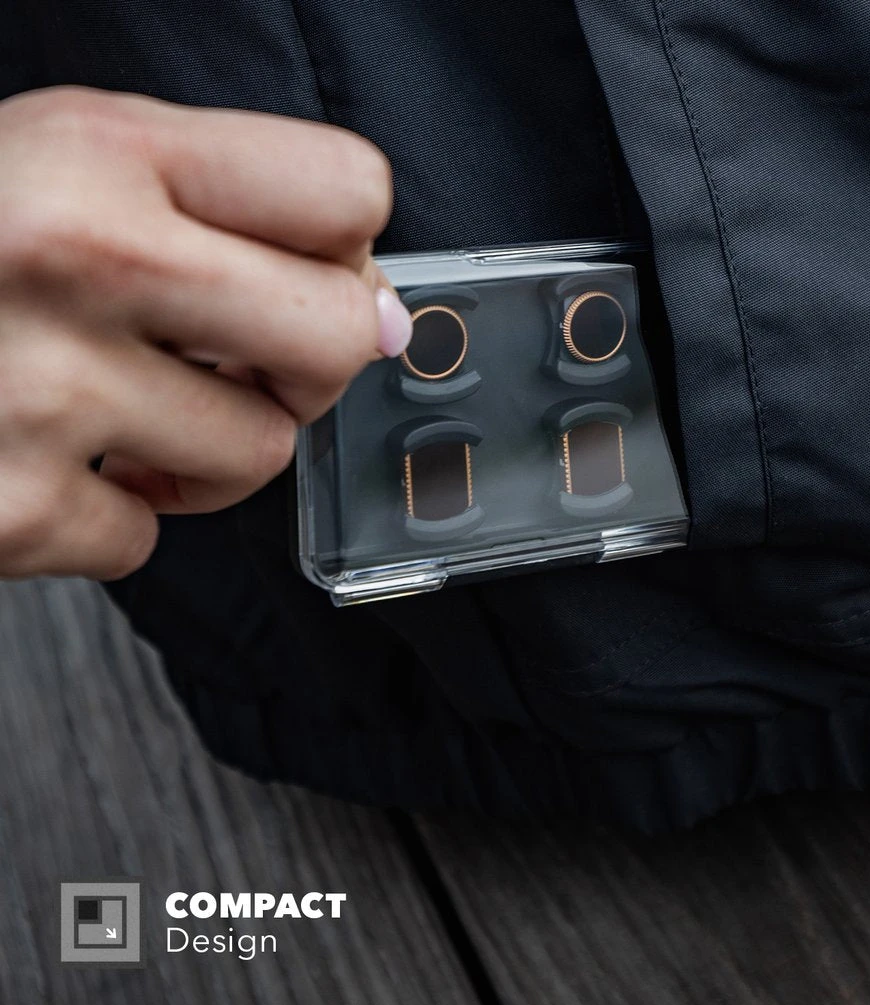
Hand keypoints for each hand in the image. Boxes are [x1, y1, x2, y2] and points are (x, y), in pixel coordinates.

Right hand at [0, 86, 410, 579]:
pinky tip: (46, 463)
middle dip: (312, 362)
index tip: (313, 270)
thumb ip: (227, 214)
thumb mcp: (65, 168)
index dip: (347, 244)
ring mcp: (37, 394)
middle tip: (247, 360)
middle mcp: (75, 257)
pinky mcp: (7, 514)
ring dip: (210, 450)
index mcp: (101, 149)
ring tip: (121, 411)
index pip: (348, 191)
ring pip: (260, 456)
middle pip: (339, 335)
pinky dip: (113, 515)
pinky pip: (150, 538)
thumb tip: (381, 311)